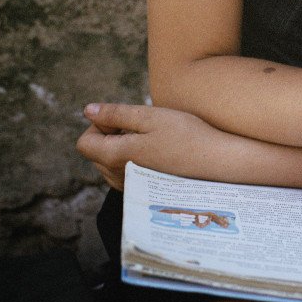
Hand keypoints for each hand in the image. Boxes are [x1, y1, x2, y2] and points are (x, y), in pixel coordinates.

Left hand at [75, 102, 223, 190]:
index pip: (84, 142)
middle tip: (143, 125)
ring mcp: (131, 187)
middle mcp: (117, 177)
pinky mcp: (145, 191)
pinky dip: (134, 159)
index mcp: (115, 157)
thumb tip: (87, 110)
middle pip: (97, 152)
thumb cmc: (186, 135)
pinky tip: (159, 152)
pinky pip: (126, 173)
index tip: (126, 118)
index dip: (100, 124)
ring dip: (124, 147)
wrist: (217, 163)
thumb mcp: (150, 116)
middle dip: (112, 134)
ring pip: (111, 163)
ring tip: (154, 138)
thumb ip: (116, 113)